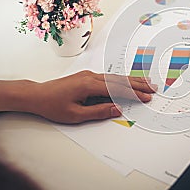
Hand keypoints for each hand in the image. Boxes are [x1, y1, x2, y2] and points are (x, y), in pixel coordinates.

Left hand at [0, 70, 156, 123]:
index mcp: (89, 85)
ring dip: (132, 80)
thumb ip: (98, 111)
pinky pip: (109, 77)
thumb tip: (117, 109)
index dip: (134, 93)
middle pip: (120, 80)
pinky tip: (128, 81)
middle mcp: (91, 76)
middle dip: (138, 84)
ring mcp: (89, 75)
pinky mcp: (87, 76)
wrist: (37, 95)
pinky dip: (121, 79)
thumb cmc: (52, 105)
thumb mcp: (75, 114)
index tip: (146, 97)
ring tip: (146, 82)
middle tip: (153, 87)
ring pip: (115, 77)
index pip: (117, 89)